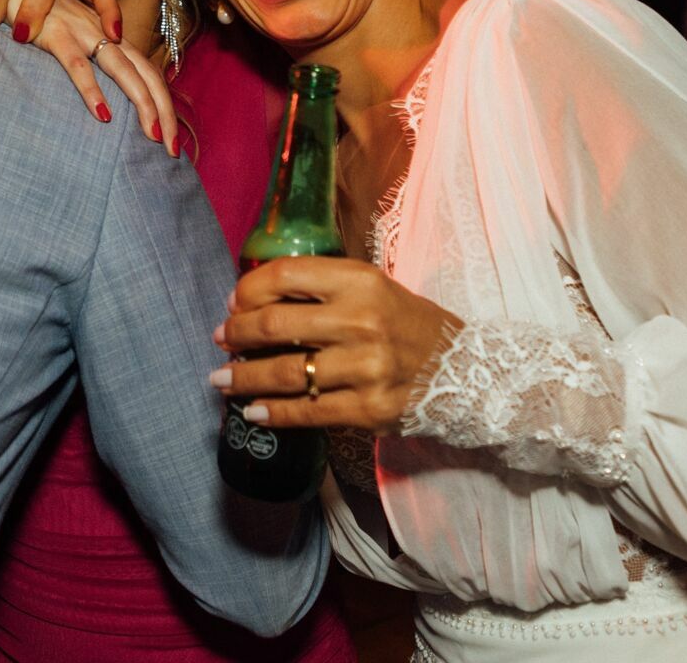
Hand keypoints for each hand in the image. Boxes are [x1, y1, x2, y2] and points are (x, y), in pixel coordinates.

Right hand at [13, 0, 177, 153]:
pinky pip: (78, 66)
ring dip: (142, 104)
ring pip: (122, 70)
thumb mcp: (72, 33)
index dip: (164, 103)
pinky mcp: (55, 34)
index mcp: (111, 35)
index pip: (149, 72)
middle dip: (164, 112)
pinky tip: (103, 115)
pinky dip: (92, 91)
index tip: (171, 136)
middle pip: (146, 74)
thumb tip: (105, 92)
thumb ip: (92, 55)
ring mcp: (81, 32)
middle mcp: (104, 33)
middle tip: (173, 149)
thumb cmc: (41, 8)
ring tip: (153, 135)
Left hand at [210, 257, 461, 434]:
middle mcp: (362, 320)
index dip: (248, 290)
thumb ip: (322, 288)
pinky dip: (273, 412)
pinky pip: (306, 412)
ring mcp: (365, 367)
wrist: (465, 371)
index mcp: (360, 281)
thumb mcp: (372, 288)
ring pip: (285, 373)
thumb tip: (255, 300)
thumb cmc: (406, 324)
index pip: (285, 275)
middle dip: (236, 334)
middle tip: (221, 340)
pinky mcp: (368, 408)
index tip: (233, 303)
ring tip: (221, 379)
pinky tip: (252, 410)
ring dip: (243, 377)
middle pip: (275, 324)